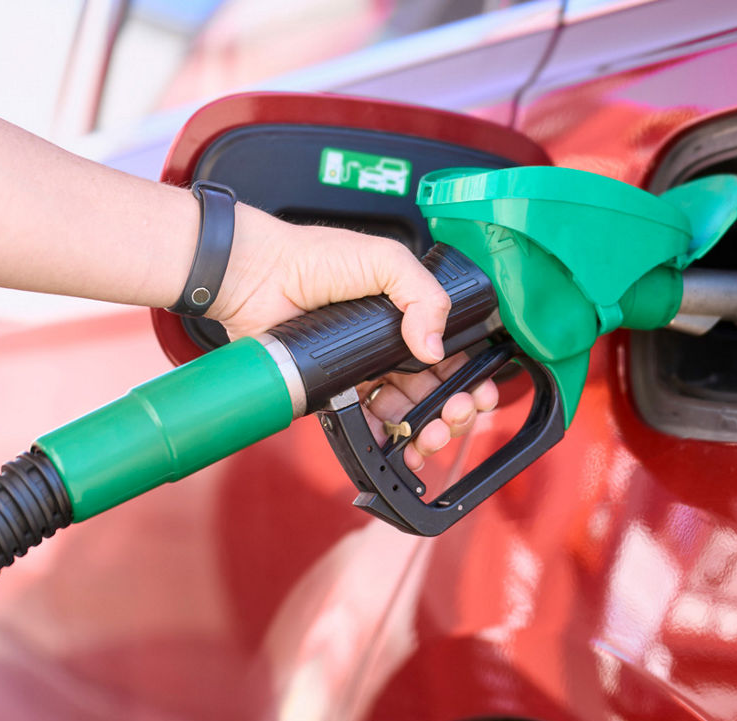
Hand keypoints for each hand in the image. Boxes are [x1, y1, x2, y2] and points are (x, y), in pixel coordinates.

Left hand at [208, 205, 495, 464]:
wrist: (257, 276)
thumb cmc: (314, 257)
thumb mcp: (385, 260)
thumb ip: (424, 295)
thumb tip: (435, 346)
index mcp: (407, 315)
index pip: (450, 354)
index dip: (469, 377)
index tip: (479, 393)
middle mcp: (388, 345)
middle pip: (434, 389)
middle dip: (454, 409)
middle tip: (457, 415)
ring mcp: (363, 370)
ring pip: (406, 411)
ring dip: (426, 429)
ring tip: (431, 434)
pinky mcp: (334, 390)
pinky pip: (366, 422)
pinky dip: (386, 440)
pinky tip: (400, 446)